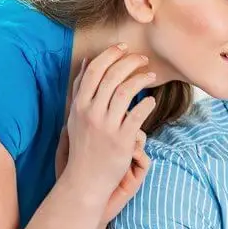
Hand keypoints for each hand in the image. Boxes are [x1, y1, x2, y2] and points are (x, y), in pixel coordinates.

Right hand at [59, 44, 157, 217]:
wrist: (85, 180)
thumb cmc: (84, 145)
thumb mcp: (76, 115)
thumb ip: (81, 89)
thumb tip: (85, 62)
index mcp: (79, 105)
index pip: (95, 70)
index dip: (110, 55)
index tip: (124, 48)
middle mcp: (90, 113)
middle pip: (112, 76)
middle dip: (130, 62)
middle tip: (143, 59)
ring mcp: (106, 126)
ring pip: (125, 91)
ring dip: (141, 79)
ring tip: (151, 75)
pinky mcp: (121, 140)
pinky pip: (138, 115)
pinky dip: (146, 103)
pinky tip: (150, 101)